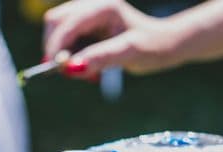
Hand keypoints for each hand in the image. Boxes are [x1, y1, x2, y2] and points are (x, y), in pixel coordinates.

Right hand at [43, 0, 184, 76]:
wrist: (166, 45)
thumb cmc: (154, 46)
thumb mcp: (129, 53)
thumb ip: (100, 58)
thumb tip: (70, 68)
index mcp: (104, 7)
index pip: (67, 23)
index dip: (57, 45)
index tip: (56, 69)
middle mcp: (93, 5)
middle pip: (56, 22)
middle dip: (58, 48)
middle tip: (71, 73)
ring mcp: (89, 14)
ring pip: (58, 31)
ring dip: (66, 55)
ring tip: (91, 74)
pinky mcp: (88, 26)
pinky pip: (68, 40)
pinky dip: (73, 56)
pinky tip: (92, 68)